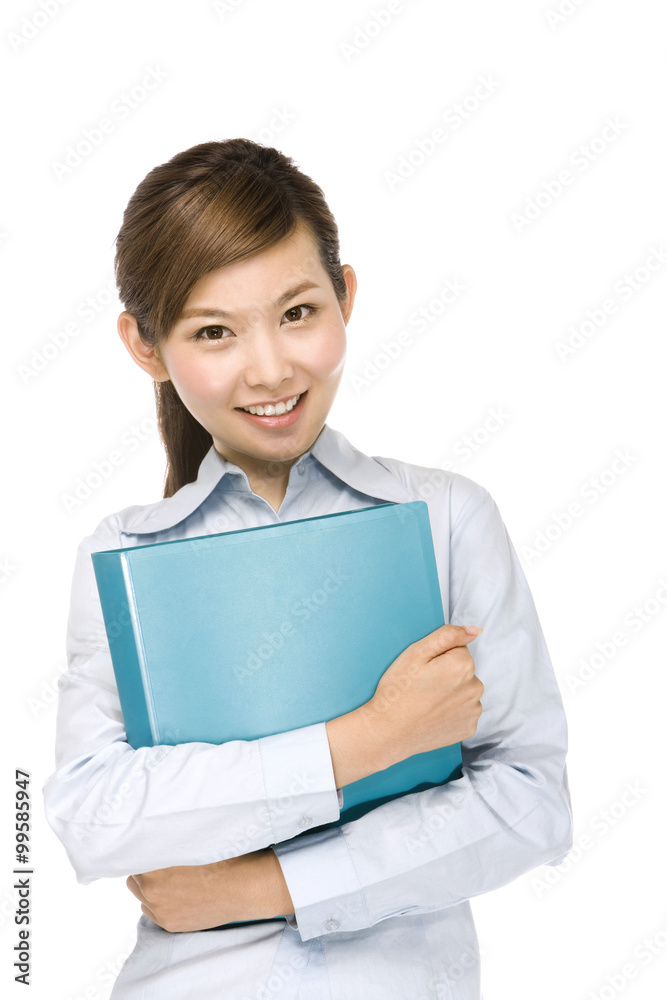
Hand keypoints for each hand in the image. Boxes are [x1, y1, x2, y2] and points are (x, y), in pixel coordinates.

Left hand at [126, 849, 293, 931]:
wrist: (241, 888)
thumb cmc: (221, 859)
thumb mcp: (191, 841)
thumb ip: (167, 842)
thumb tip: (152, 833)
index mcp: (154, 868)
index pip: (133, 859)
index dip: (142, 853)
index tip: (149, 849)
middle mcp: (152, 891)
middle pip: (133, 879)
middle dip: (144, 871)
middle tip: (160, 864)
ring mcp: (160, 910)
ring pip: (142, 897)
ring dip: (150, 888)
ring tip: (170, 880)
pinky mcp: (169, 924)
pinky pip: (152, 912)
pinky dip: (159, 903)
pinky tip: (176, 894)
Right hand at [326, 624, 483, 785]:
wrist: (389, 731)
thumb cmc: (399, 690)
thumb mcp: (416, 652)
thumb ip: (448, 636)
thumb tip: (476, 630)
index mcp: (463, 665)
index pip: (459, 650)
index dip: (439, 657)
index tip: (424, 670)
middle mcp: (475, 687)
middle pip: (465, 670)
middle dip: (448, 673)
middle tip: (424, 686)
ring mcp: (473, 710)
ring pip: (465, 691)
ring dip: (452, 692)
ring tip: (427, 701)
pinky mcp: (469, 728)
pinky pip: (465, 711)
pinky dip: (453, 711)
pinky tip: (434, 715)